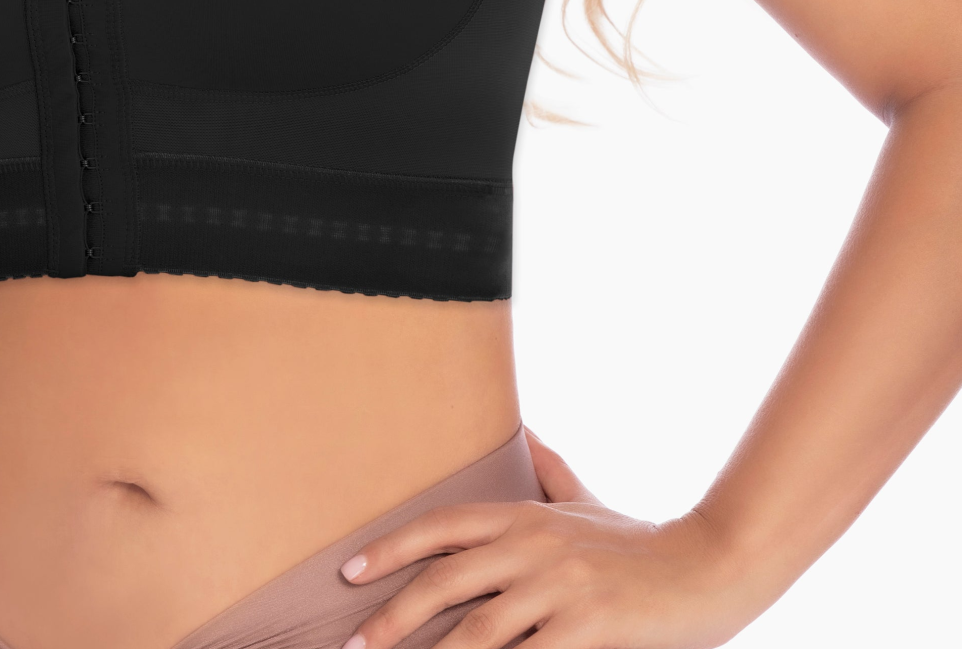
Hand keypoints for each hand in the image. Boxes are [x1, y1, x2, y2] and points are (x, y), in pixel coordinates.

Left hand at [336, 428, 762, 648]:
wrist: (710, 566)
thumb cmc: (641, 543)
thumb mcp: (588, 502)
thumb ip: (551, 471)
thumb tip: (526, 432)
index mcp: (526, 516)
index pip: (442, 525)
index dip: (390, 547)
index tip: (348, 573)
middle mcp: (533, 546)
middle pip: (445, 580)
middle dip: (392, 615)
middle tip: (354, 644)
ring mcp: (559, 588)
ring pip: (476, 630)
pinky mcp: (586, 628)